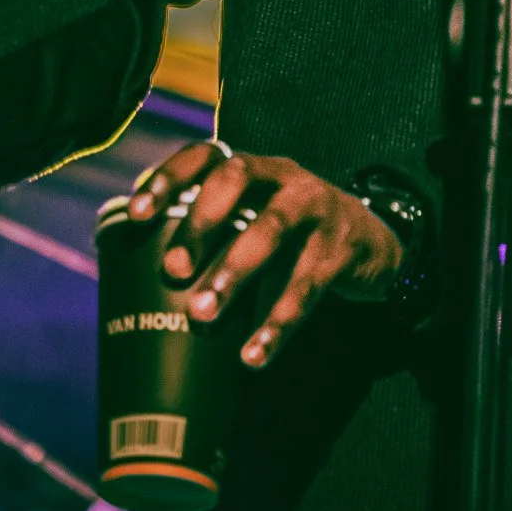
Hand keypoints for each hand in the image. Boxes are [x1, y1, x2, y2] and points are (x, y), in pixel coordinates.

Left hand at [128, 141, 402, 368]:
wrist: (374, 246)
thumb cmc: (294, 237)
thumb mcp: (258, 220)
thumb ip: (217, 233)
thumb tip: (140, 273)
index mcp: (255, 169)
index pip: (207, 155)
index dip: (170, 178)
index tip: (137, 214)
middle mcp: (284, 178)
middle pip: (238, 179)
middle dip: (201, 221)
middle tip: (172, 269)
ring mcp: (317, 208)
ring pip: (271, 231)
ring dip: (233, 273)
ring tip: (203, 314)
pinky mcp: (340, 249)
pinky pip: (305, 287)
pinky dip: (277, 322)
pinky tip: (253, 355)